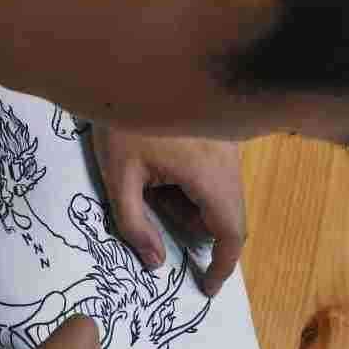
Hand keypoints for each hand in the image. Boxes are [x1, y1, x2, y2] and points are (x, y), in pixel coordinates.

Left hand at [92, 126, 246, 296]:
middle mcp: (229, 158)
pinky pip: (217, 172)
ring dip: (191, 201)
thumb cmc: (119, 119)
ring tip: (150, 179)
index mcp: (209, 171)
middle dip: (194, 225)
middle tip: (155, 213)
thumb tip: (155, 262)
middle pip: (227, 213)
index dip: (222, 265)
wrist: (127, 61)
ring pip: (221, 192)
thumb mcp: (118, 177)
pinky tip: (160, 164)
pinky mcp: (222, 130)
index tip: (207, 286)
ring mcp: (229, 142)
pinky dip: (193, 182)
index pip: (231, 232)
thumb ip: (135, 225)